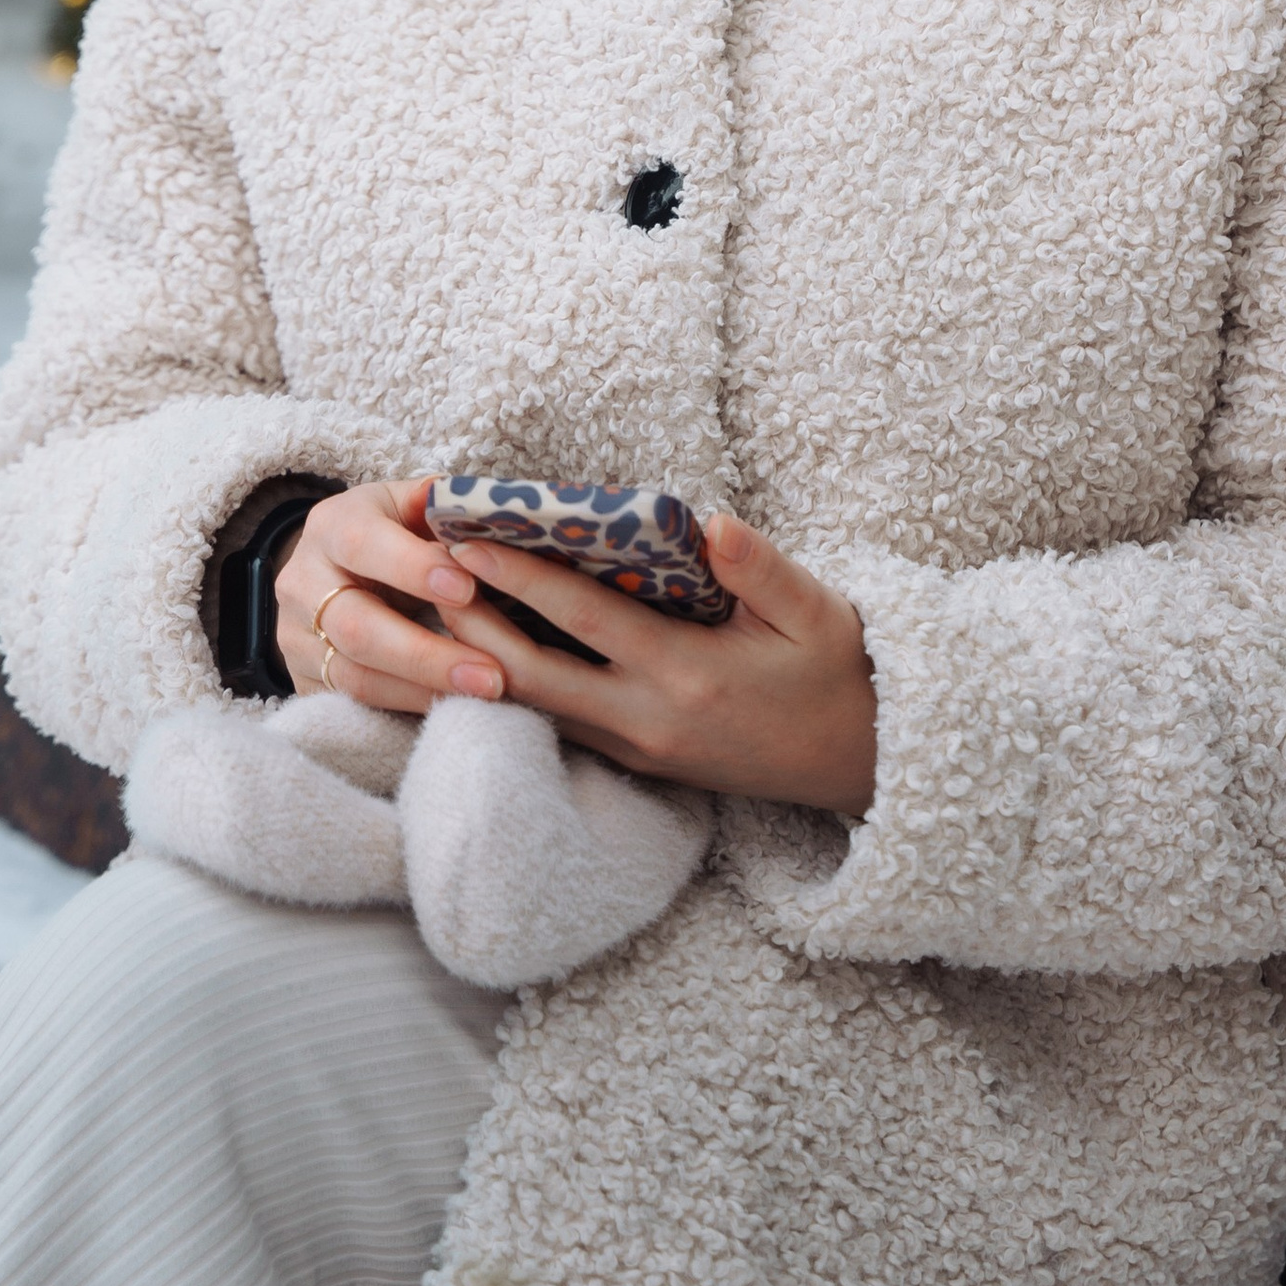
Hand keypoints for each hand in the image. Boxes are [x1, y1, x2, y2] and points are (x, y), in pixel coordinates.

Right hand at [274, 478, 511, 716]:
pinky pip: (352, 705)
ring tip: (483, 694)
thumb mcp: (409, 506)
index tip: (467, 589)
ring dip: (423, 691)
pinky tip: (451, 709)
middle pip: (358, 627)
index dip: (413, 568)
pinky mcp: (303, 680)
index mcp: (332, 527)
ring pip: (355, 677)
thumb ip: (444, 506)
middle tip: (491, 673)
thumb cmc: (391, 533)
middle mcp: (303, 583)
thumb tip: (490, 511)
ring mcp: (296, 638)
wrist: (333, 570)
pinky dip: (406, 709)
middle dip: (428, 654)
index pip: (364, 545)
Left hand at [435, 511, 877, 817]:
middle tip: (425, 571)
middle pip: (532, 675)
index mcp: (685, 675)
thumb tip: (712, 521)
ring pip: (536, 709)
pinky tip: (490, 653)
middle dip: (473, 623)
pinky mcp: (638, 764)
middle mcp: (646, 721)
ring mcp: (637, 750)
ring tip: (440, 606)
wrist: (860, 760)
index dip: (520, 579)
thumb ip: (759, 567)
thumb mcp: (814, 611)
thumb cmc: (834, 671)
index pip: (582, 620)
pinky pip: (560, 725)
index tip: (468, 541)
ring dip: (484, 660)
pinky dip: (519, 688)